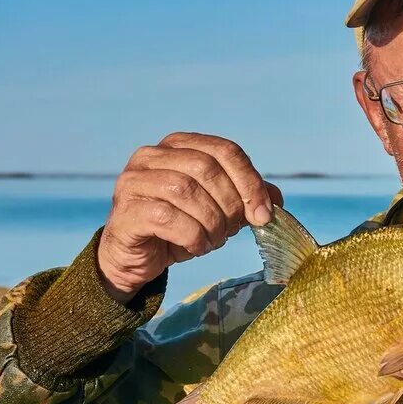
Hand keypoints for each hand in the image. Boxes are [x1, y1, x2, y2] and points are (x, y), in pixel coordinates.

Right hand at [97, 132, 281, 302]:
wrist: (137, 258)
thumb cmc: (179, 227)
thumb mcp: (218, 209)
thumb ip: (245, 197)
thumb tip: (276, 199)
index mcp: (178, 145)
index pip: (225, 150)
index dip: (251, 182)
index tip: (264, 214)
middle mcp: (151, 155)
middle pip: (207, 168)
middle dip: (231, 204)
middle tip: (234, 229)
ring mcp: (134, 181)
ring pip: (186, 191)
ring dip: (212, 222)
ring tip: (214, 240)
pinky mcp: (126, 211)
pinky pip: (168, 218)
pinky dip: (193, 236)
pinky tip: (197, 246)